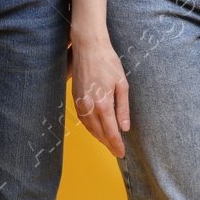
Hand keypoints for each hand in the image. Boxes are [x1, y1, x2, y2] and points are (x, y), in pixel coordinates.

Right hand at [69, 31, 129, 157]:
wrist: (88, 46)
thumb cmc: (107, 61)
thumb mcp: (122, 83)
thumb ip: (123, 108)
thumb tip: (124, 127)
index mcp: (103, 103)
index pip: (110, 132)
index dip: (116, 144)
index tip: (121, 153)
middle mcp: (89, 106)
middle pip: (99, 133)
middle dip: (108, 144)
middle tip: (117, 152)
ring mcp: (79, 102)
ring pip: (89, 128)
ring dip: (99, 137)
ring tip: (108, 143)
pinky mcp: (75, 98)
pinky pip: (82, 119)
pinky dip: (90, 127)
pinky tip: (96, 129)